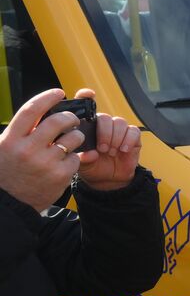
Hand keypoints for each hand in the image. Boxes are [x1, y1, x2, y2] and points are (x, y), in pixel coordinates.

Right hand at [0, 88, 82, 210]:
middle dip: (70, 117)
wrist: (11, 203)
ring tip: (71, 140)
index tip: (59, 92)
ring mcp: (45, 163)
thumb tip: (43, 109)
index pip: (31, 110)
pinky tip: (66, 161)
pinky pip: (77, 158)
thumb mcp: (5, 147)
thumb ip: (21, 130)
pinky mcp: (60, 175)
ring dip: (76, 136)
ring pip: (73, 138)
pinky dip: (75, 157)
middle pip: (58, 121)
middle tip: (72, 119)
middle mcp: (27, 149)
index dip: (47, 97)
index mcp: (11, 139)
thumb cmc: (8, 171)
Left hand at [71, 88, 141, 190]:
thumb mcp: (82, 164)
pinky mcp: (133, 137)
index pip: (86, 107)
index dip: (86, 97)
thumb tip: (91, 154)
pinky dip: (128, 140)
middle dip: (104, 133)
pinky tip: (123, 150)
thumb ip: (83, 158)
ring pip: (119, 122)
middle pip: (105, 117)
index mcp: (88, 127)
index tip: (88, 94)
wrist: (108, 179)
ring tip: (111, 151)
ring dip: (115, 138)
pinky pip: (133, 131)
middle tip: (102, 148)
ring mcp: (119, 131)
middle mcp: (103, 126)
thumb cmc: (92, 167)